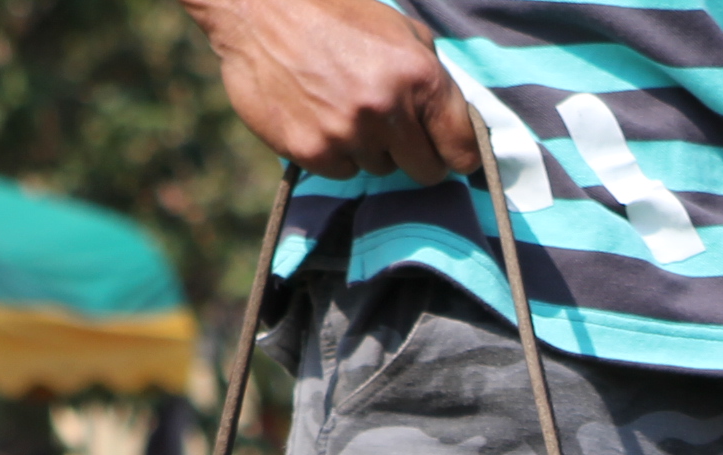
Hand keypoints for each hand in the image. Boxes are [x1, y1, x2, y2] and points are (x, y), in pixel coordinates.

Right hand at [181, 0, 480, 181]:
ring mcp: (348, 134)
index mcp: (419, 76)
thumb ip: (432, 74)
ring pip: (382, 169)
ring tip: (345, 107)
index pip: (463, 149)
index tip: (447, 151)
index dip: (458, 154)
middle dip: (417, 155)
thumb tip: (454, 120)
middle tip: (395, 132)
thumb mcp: (399, 29)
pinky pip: (343, 171)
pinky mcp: (312, 151)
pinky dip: (337, 151)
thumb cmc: (335, 14)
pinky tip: (320, 116)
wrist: (259, 10)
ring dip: (371, 148)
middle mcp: (388, 109)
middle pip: (427, 171)